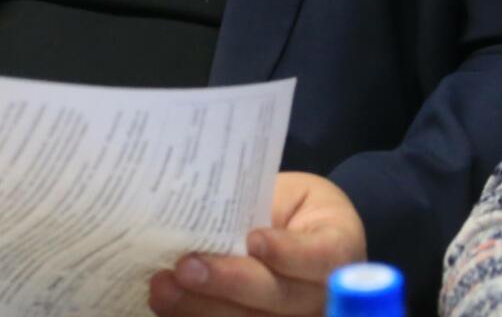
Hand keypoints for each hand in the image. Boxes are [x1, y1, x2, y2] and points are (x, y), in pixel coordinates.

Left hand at [148, 173, 366, 315]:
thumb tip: (206, 214)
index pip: (320, 256)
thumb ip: (259, 209)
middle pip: (279, 297)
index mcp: (337, 249)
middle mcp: (323, 296)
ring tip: (164, 289)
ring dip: (202, 309)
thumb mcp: (288, 195)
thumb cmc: (291, 210)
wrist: (299, 236)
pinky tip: (168, 306)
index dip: (288, 253)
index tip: (255, 240)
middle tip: (186, 268)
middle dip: (229, 283)